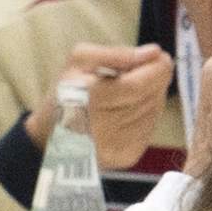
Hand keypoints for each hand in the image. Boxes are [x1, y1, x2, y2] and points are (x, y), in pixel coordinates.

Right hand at [40, 43, 178, 172]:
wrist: (49, 136)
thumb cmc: (66, 92)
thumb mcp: (80, 60)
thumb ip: (116, 53)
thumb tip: (153, 53)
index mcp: (88, 100)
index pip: (136, 86)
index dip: (156, 71)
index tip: (161, 57)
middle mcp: (102, 128)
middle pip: (148, 100)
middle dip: (157, 81)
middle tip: (155, 68)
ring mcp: (115, 146)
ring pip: (152, 114)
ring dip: (153, 97)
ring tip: (139, 89)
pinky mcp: (124, 158)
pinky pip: (149, 130)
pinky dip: (149, 115)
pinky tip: (134, 108)